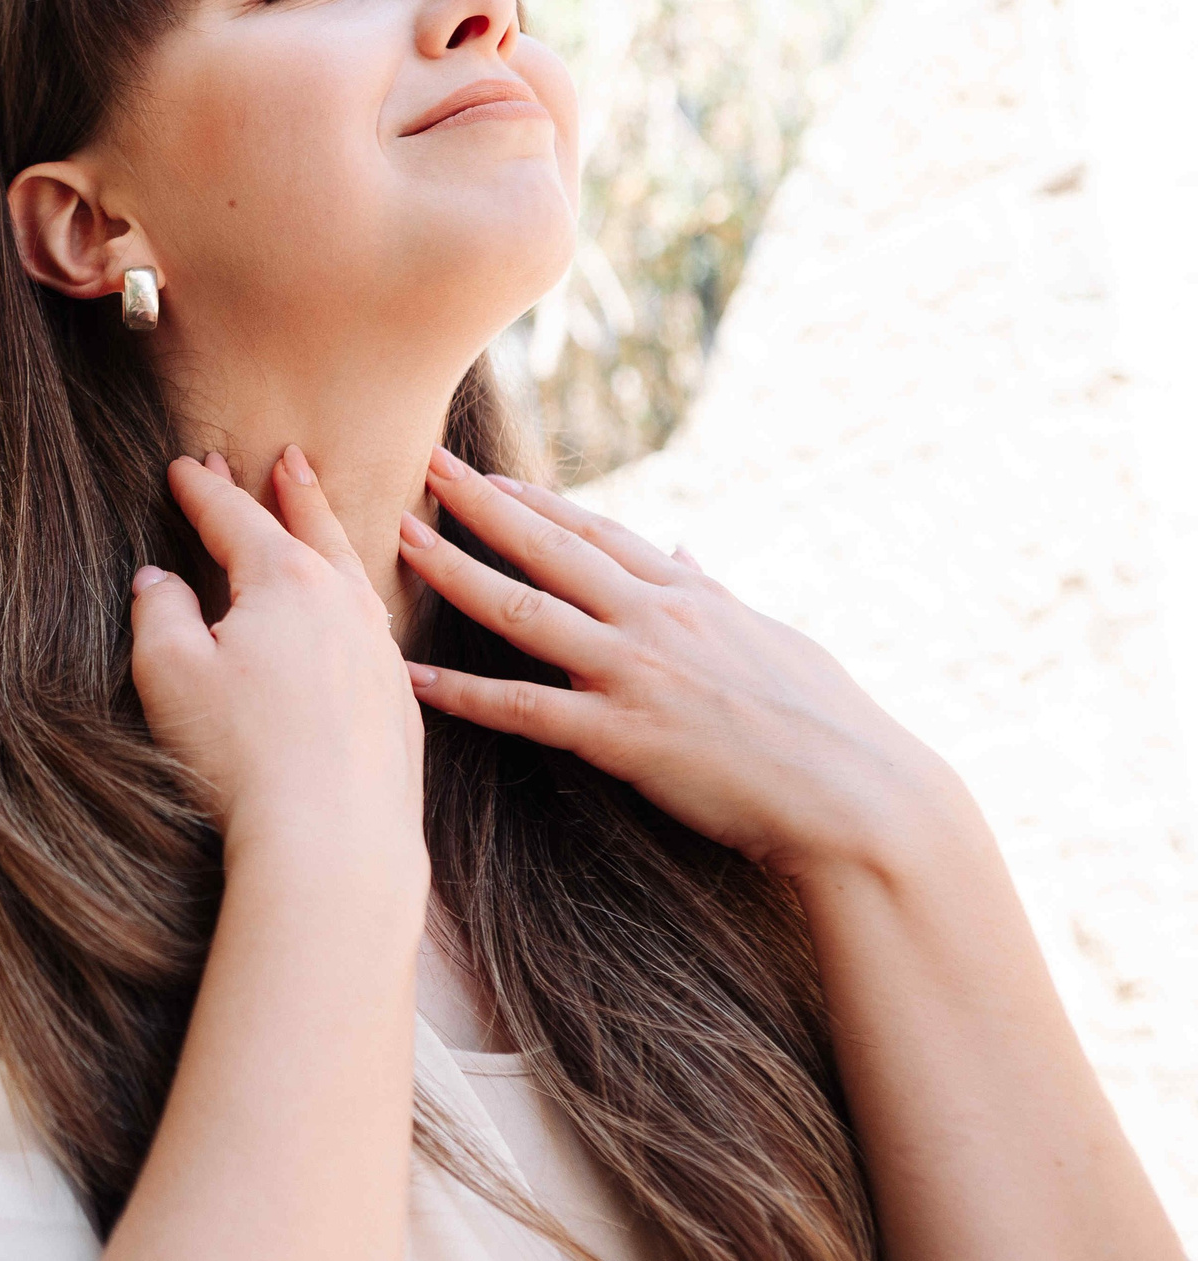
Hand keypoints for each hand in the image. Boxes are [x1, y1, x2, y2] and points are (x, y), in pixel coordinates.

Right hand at [130, 448, 424, 865]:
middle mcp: (344, 604)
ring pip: (356, 576)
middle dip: (291, 493)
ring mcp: (380, 654)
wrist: (332, 842)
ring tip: (325, 523)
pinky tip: (353, 620)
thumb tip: (158, 581)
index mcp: (284, 581)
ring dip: (334, 541)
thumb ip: (158, 612)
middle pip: (312, 530)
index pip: (235, 518)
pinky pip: (375, 630)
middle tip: (287, 458)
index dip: (203, 490)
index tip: (184, 466)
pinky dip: (358, 604)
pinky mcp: (397, 706)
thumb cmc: (241, 755)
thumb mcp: (168, 673)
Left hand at [396, 447, 962, 877]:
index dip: (538, 501)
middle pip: (550, 548)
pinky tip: (411, 679)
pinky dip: (463, 695)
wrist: (862, 797)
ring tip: (399, 539)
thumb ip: (718, 593)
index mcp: (692, 596)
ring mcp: (636, 673)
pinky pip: (525, 709)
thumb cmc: (830, 726)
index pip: (600, 531)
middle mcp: (657, 620)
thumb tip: (690, 551)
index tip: (489, 476)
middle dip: (481, 503)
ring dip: (454, 571)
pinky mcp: (624, 736)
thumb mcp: (773, 639)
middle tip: (423, 463)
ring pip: (523, 611)